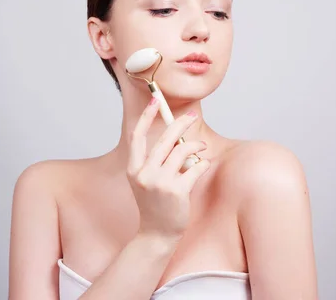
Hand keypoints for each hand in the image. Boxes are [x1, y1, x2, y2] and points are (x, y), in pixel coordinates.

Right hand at [127, 98, 210, 239]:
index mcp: (133, 169)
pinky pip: (195, 167)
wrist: (157, 234)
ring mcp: (160, 183)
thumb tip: (175, 135)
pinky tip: (203, 164)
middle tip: (191, 116)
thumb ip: (156, 160)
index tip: (156, 101)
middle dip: (180, 124)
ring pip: (182, 151)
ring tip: (201, 148)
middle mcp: (143, 174)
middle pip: (164, 139)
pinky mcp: (177, 191)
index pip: (137, 136)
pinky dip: (202, 163)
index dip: (146, 116)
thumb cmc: (155, 205)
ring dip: (195, 146)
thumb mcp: (146, 180)